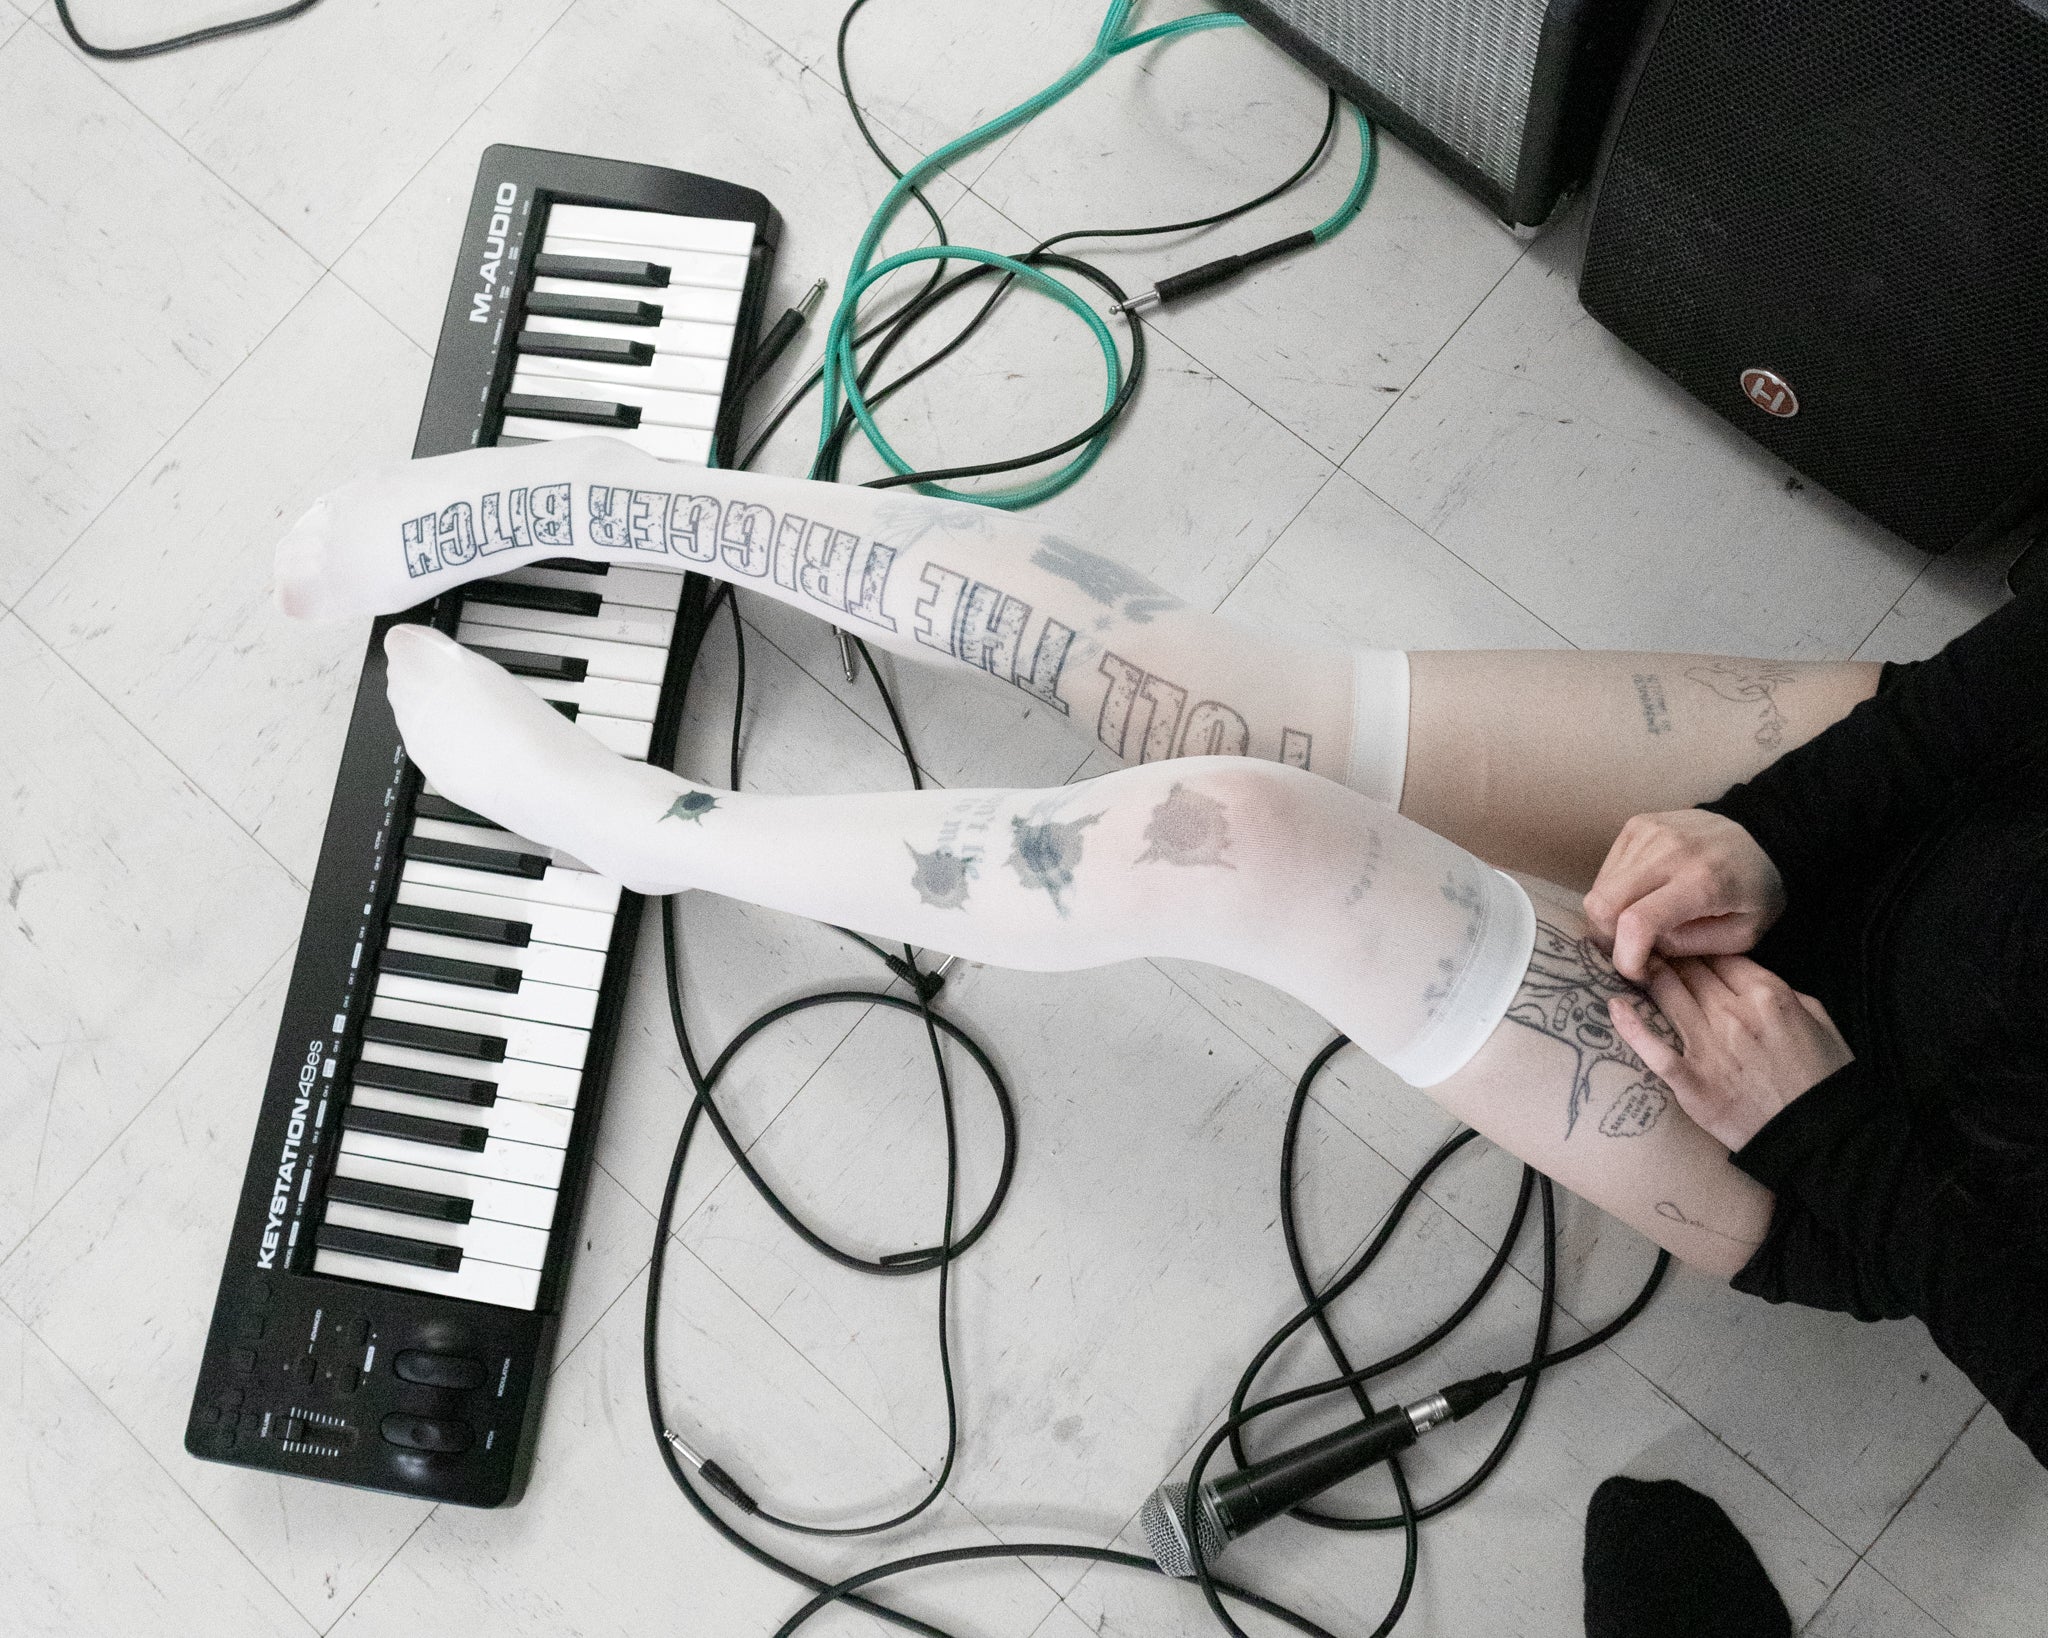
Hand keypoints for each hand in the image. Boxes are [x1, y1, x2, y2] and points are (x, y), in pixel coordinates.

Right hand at [1583, 810, 1785, 980]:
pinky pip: (1606, 870)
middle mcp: (1668, 851)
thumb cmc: (1756, 891)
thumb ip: (1689, 946)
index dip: (1626, 957)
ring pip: (1599, 888)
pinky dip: (1615, 891)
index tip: (1637, 973)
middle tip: (1632, 949)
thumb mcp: (1741, 934)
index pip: (1636, 922)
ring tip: (1640, 921)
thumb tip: (1644, 946)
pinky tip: (1641, 896)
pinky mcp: (1636, 825)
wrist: (1763, 833)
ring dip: (1611, 915)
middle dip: (1608, 938)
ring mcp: (1647, 833)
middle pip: (1601, 904)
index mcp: (1701, 882)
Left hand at [1608, 954, 1851, 1151]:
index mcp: (1768, 994)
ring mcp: (1710, 1047)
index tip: (1679, 940)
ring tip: (1626, 961)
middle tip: (1643, 942)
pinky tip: (1614, 1006)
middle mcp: (1734, 1013)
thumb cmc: (1823, 1078)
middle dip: (1666, 952)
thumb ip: (1781, 990)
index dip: (1697, 945)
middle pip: (1689, 970)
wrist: (1820, 1137)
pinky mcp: (1692, 1081)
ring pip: (1667, 995)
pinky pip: (1654, 1049)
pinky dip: (1631, 1026)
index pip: (1719, 954)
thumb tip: (1745, 974)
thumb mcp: (1819, 1019)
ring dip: (1644, 974)